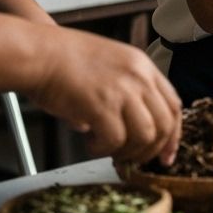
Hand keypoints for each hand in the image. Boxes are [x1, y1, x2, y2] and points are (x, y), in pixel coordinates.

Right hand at [24, 27, 181, 165]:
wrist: (39, 53)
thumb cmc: (64, 61)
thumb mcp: (109, 67)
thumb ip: (123, 95)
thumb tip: (122, 130)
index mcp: (144, 67)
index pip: (174, 105)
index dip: (172, 135)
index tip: (166, 155)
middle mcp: (139, 77)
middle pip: (165, 124)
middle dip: (151, 150)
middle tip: (132, 160)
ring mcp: (123, 91)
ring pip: (146, 136)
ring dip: (128, 152)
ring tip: (107, 151)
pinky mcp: (102, 105)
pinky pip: (116, 140)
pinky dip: (104, 150)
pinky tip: (91, 144)